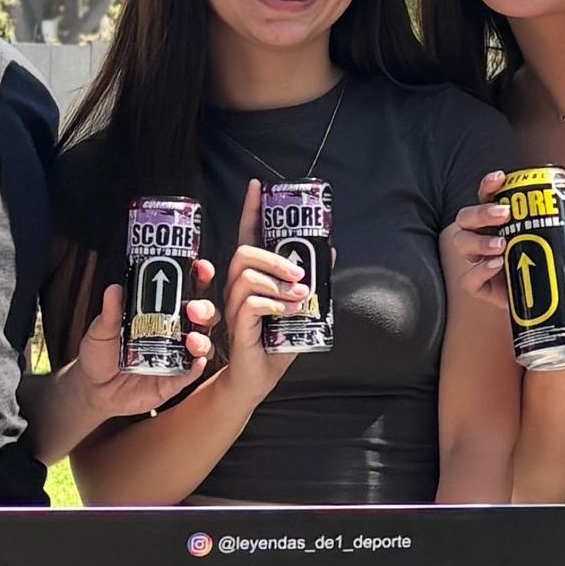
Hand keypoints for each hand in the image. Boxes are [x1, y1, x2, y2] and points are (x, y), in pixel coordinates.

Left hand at [76, 268, 215, 418]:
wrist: (93, 390)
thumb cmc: (100, 354)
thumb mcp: (102, 330)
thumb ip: (110, 312)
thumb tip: (114, 289)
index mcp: (162, 312)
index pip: (188, 290)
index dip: (199, 277)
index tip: (201, 267)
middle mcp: (175, 332)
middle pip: (203, 315)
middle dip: (205, 308)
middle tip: (192, 308)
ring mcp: (177, 356)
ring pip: (203, 344)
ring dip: (203, 339)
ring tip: (191, 339)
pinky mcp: (174, 381)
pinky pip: (191, 373)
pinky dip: (197, 367)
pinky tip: (196, 362)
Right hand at [219, 179, 308, 406]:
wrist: (257, 380)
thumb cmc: (275, 342)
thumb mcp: (298, 306)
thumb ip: (310, 279)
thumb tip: (329, 247)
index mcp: (252, 278)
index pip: (247, 235)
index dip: (250, 210)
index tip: (256, 185)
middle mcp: (238, 288)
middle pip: (243, 252)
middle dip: (274, 257)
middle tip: (299, 273)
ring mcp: (235, 306)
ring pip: (246, 276)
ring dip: (278, 283)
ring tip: (299, 297)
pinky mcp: (237, 327)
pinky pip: (251, 303)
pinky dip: (275, 304)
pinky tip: (290, 311)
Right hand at [448, 168, 564, 322]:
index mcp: (507, 220)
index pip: (487, 196)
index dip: (488, 185)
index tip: (500, 179)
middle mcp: (491, 238)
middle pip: (466, 218)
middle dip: (480, 212)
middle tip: (503, 215)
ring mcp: (486, 264)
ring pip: (462, 244)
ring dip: (478, 241)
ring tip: (502, 245)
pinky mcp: (488, 290)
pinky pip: (468, 280)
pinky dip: (477, 271)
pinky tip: (496, 266)